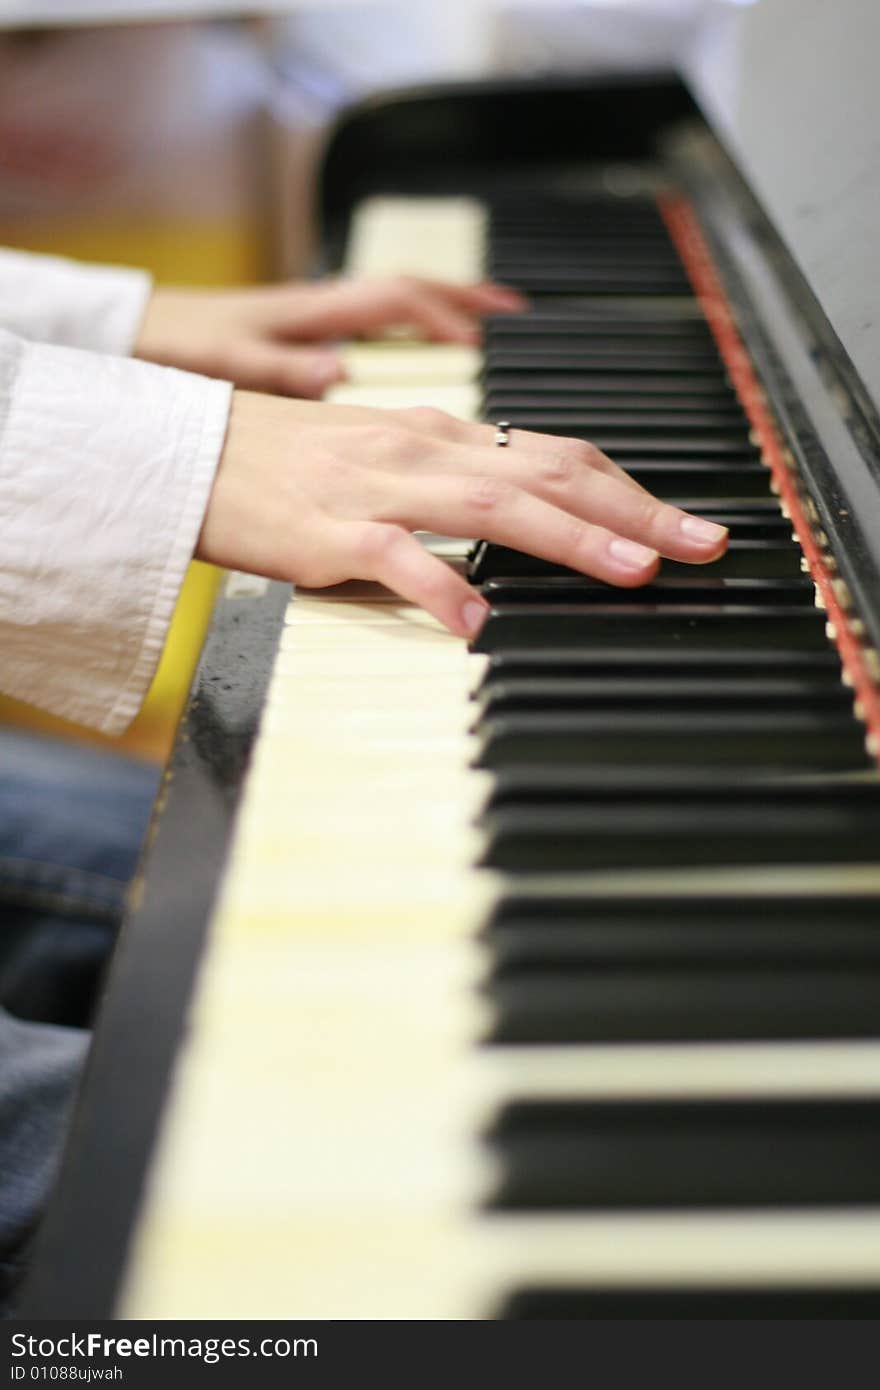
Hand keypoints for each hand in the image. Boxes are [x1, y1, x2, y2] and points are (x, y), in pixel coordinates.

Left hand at [134, 276, 524, 397]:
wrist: (132, 343)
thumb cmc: (173, 348)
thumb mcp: (224, 364)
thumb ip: (280, 368)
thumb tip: (338, 372)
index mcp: (309, 312)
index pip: (395, 300)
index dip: (445, 313)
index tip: (488, 333)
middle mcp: (320, 312)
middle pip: (410, 294)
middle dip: (465, 302)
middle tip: (517, 317)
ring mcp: (314, 326)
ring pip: (394, 314)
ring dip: (443, 319)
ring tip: (490, 335)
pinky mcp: (304, 346)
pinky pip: (372, 337)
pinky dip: (407, 343)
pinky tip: (421, 368)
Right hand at [197, 393, 728, 635]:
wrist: (191, 451)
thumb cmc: (292, 462)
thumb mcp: (391, 459)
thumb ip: (461, 481)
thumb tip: (537, 512)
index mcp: (444, 434)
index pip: (558, 453)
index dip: (630, 489)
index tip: (685, 525)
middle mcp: (424, 450)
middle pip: (548, 473)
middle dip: (635, 512)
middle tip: (701, 546)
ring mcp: (376, 488)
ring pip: (490, 503)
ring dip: (569, 539)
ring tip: (631, 572)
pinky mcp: (326, 531)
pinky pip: (392, 557)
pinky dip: (439, 585)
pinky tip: (477, 620)